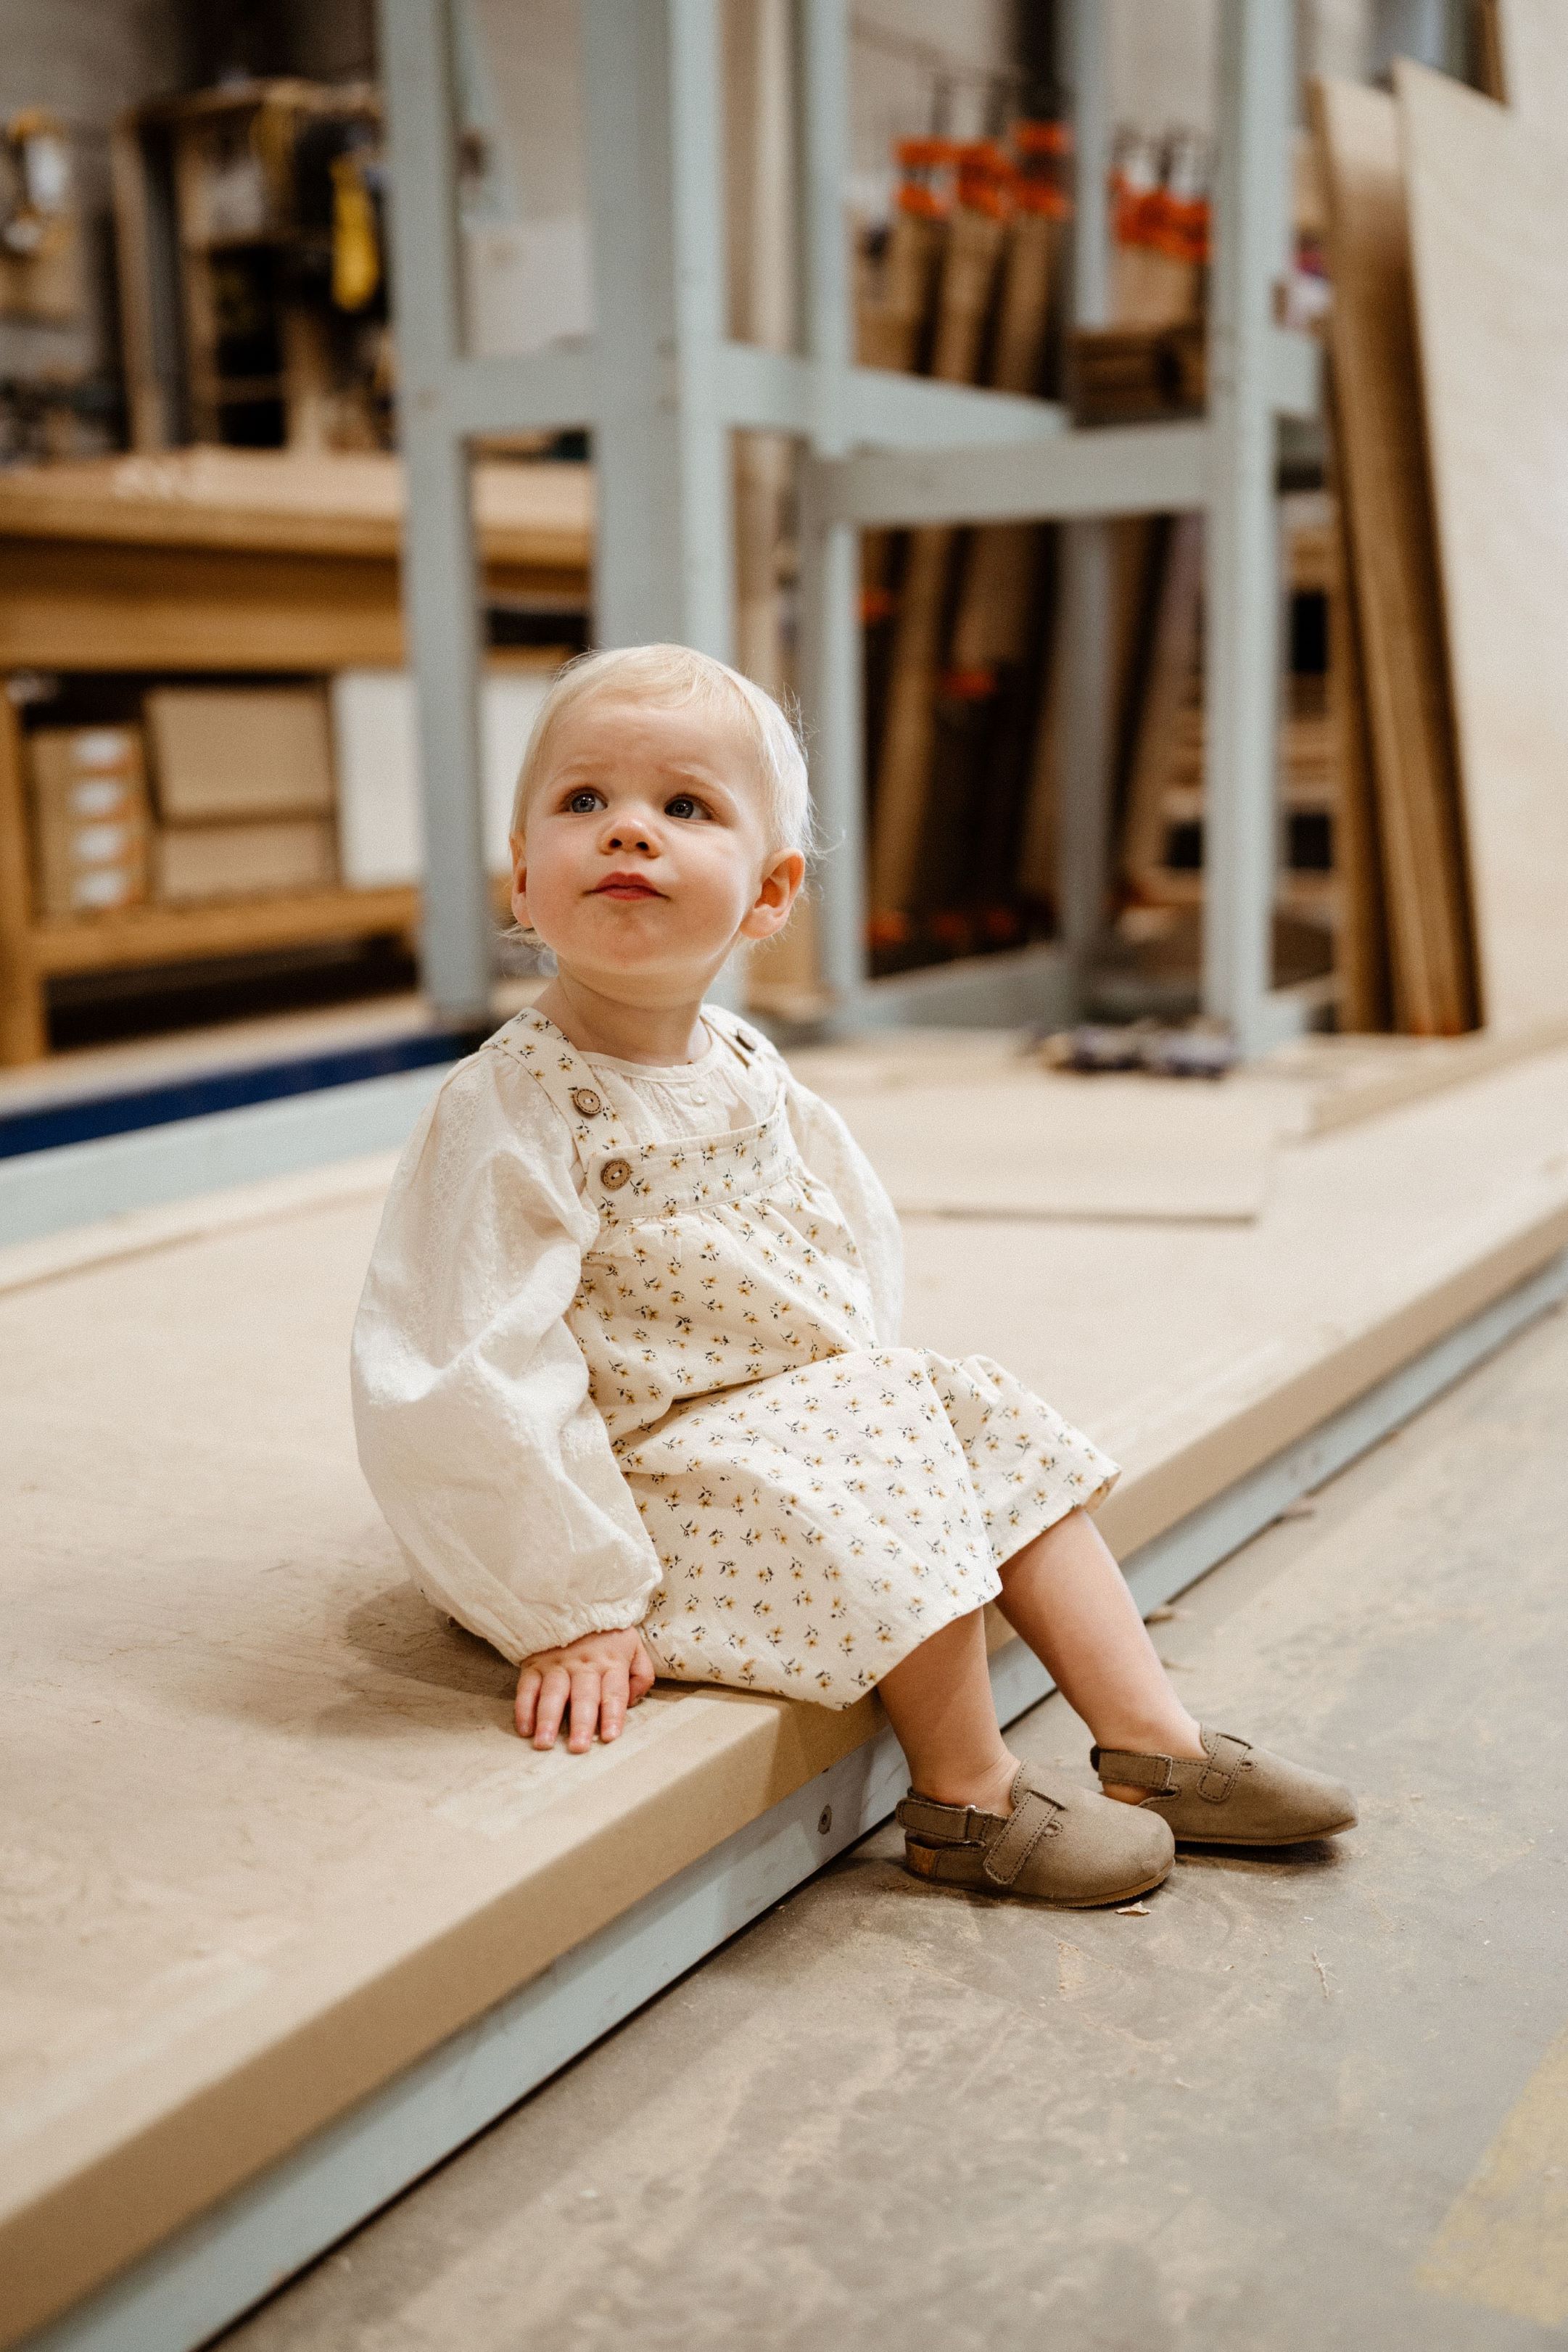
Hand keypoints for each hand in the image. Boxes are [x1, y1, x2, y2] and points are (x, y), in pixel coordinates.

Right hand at [514, 1627, 656, 1751]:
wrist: (575, 1602)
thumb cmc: (608, 1634)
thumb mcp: (635, 1646)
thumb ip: (642, 1674)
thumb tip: (634, 1702)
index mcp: (611, 1662)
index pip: (614, 1692)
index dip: (612, 1715)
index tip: (610, 1737)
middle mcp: (584, 1665)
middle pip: (583, 1696)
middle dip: (581, 1723)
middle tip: (578, 1748)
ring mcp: (557, 1664)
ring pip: (553, 1693)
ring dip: (548, 1720)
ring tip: (544, 1743)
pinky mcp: (535, 1664)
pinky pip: (527, 1687)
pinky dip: (524, 1707)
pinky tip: (525, 1728)